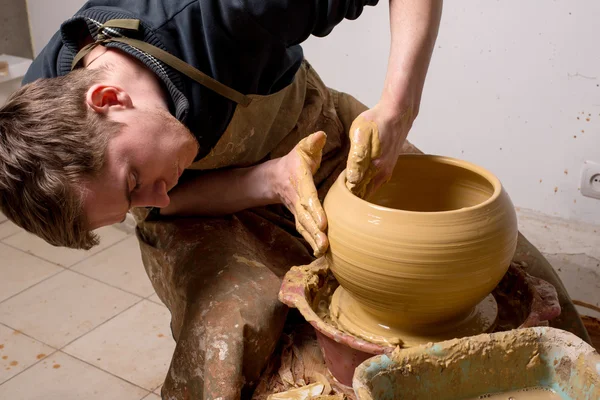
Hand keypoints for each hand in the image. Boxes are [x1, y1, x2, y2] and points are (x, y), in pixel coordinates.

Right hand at [273, 131, 327, 256]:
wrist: (275, 178)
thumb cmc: (295, 162)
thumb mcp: (302, 148)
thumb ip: (312, 142)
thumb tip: (322, 135)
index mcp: (299, 180)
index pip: (307, 196)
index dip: (314, 210)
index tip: (323, 223)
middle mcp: (297, 198)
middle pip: (305, 217)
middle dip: (314, 231)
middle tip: (324, 244)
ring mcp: (296, 210)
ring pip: (304, 227)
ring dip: (312, 240)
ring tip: (323, 251)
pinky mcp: (299, 218)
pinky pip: (305, 231)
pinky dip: (311, 242)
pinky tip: (322, 253)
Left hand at [346, 102, 415, 197]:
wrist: (397, 113)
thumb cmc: (376, 122)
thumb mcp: (360, 136)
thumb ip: (356, 160)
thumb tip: (352, 180)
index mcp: (374, 167)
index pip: (356, 191)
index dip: (344, 194)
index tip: (334, 193)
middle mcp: (382, 173)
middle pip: (364, 193)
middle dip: (351, 197)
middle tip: (338, 195)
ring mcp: (387, 171)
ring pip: (371, 189)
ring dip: (359, 192)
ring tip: (346, 190)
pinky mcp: (389, 166)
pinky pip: (376, 182)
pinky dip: (367, 185)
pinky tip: (359, 181)